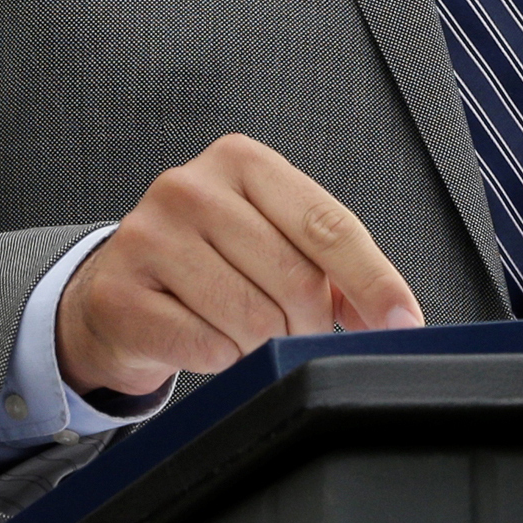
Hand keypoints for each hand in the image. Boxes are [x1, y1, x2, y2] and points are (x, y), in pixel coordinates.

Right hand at [56, 134, 422, 398]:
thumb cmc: (209, 263)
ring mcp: (148, 237)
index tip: (404, 323)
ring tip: (248, 336)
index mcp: (242, 161)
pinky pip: (207, 347)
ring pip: (252, 318)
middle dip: (309, 324)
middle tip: (298, 335)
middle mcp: (191, 186)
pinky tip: (209, 343)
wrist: (118, 293)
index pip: (327, 224)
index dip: (373, 281)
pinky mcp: (120, 293)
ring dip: (265, 346)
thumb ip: (334, 267)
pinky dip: (223, 361)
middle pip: (295, 278)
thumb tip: (394, 315)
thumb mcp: (272, 241)